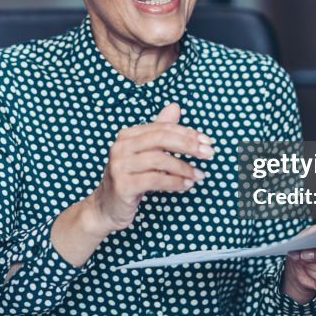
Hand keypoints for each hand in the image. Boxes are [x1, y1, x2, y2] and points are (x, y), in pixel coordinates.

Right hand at [86, 102, 212, 233]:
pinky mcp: (123, 185)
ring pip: (159, 159)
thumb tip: (175, 107)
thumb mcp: (144, 154)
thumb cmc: (130, 179)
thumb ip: (159, 132)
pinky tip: (186, 185)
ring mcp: (119, 166)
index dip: (187, 133)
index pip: (162, 127)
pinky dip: (174, 182)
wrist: (106, 207)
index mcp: (127, 135)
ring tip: (198, 175)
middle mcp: (120, 147)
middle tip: (208, 154)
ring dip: (184, 168)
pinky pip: (155, 179)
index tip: (206, 141)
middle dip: (188, 145)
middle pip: (161, 138)